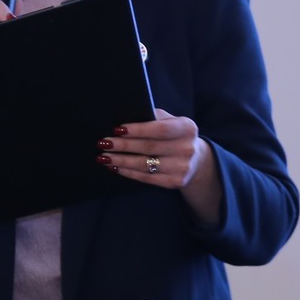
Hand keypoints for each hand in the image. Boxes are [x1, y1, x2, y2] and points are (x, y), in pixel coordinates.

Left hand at [97, 108, 222, 225]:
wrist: (196, 160)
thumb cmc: (174, 135)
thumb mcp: (170, 121)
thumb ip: (153, 117)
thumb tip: (125, 117)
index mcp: (187, 128)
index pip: (159, 129)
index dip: (138, 130)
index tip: (117, 129)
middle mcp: (187, 148)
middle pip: (149, 147)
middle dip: (123, 145)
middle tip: (103, 143)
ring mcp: (182, 167)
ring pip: (145, 164)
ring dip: (121, 160)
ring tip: (103, 156)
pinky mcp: (175, 182)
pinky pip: (147, 177)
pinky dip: (128, 172)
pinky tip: (115, 167)